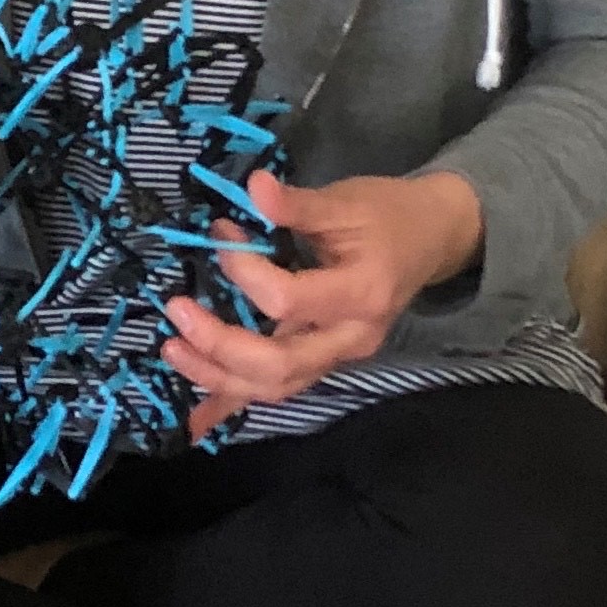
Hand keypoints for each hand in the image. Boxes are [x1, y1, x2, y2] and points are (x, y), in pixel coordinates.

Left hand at [161, 168, 482, 436]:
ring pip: (275, 386)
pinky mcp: (324, 361)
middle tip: (177, 312)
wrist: (431, 239)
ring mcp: (339, 357)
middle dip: (220, 344)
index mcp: (362, 294)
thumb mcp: (346, 200)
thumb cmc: (389, 216)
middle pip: (280, 363)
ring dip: (219, 376)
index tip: (220, 234)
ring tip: (174, 352)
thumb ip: (296, 204)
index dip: (244, 271)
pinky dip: (233, 402)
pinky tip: (195, 419)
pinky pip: (276, 389)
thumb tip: (252, 187)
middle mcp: (352, 338)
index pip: (288, 300)